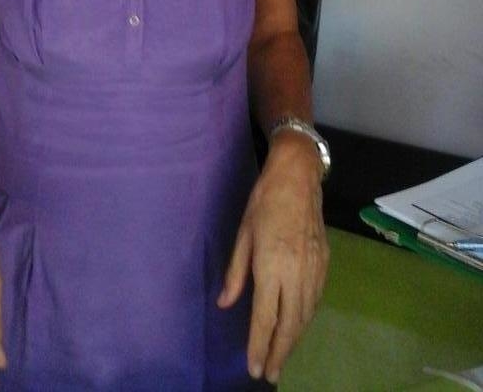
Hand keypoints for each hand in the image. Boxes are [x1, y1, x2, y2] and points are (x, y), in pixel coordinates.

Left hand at [217, 133, 328, 384]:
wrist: (299, 178)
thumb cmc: (264, 201)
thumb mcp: (243, 233)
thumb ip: (236, 272)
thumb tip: (225, 304)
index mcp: (272, 266)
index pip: (266, 317)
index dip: (260, 345)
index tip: (255, 368)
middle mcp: (296, 274)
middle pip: (290, 324)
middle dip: (280, 352)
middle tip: (271, 374)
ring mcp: (314, 270)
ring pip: (306, 316)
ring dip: (294, 339)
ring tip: (282, 356)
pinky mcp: (325, 264)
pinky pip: (316, 301)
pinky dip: (306, 319)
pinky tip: (297, 326)